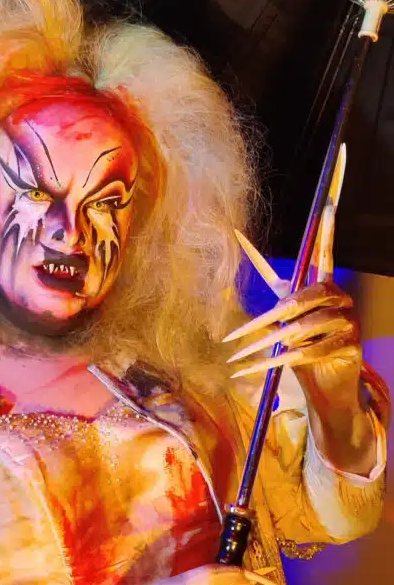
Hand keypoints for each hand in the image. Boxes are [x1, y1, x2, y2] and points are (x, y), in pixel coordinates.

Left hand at [222, 144, 376, 473]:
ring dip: (266, 347)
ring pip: (300, 329)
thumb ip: (269, 275)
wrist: (330, 386)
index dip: (326, 225)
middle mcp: (339, 297)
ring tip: (240, 360)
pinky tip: (259, 370)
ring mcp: (348, 322)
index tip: (330, 198)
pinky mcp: (348, 348)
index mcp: (324, 283)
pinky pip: (307, 352)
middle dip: (266, 323)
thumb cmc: (302, 343)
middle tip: (238, 339)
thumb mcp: (284, 310)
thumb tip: (236, 236)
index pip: (325, 248)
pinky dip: (278, 363)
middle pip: (299, 301)